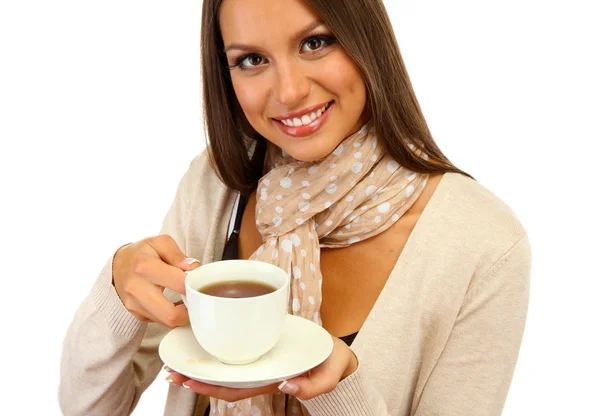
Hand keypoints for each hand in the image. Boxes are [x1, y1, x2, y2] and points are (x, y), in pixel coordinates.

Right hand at [112, 234, 200, 327]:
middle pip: (171, 314)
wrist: (118, 264)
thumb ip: (179, 255)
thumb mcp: (160, 243)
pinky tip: (174, 303)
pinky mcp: (136, 314)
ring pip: (166, 321)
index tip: (200, 282)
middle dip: (191, 310)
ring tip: (187, 299)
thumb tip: (194, 268)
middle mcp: (136, 288)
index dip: (195, 285)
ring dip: (182, 314)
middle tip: (198, 300)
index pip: (179, 284)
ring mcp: (134, 304)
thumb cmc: (142, 252)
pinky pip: (160, 321)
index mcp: (144, 266)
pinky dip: (171, 315)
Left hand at [165, 336, 357, 401]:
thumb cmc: (331, 362)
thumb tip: (287, 387)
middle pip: (222, 381)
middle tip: (170, 372)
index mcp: (271, 380)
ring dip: (201, 367)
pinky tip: (202, 342)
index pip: (234, 389)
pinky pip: (234, 353)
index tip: (188, 381)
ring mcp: (259, 361)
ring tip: (177, 362)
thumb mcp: (330, 374)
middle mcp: (259, 373)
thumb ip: (314, 386)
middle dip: (196, 379)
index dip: (209, 388)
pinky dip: (216, 351)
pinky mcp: (260, 348)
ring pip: (224, 369)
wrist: (335, 353)